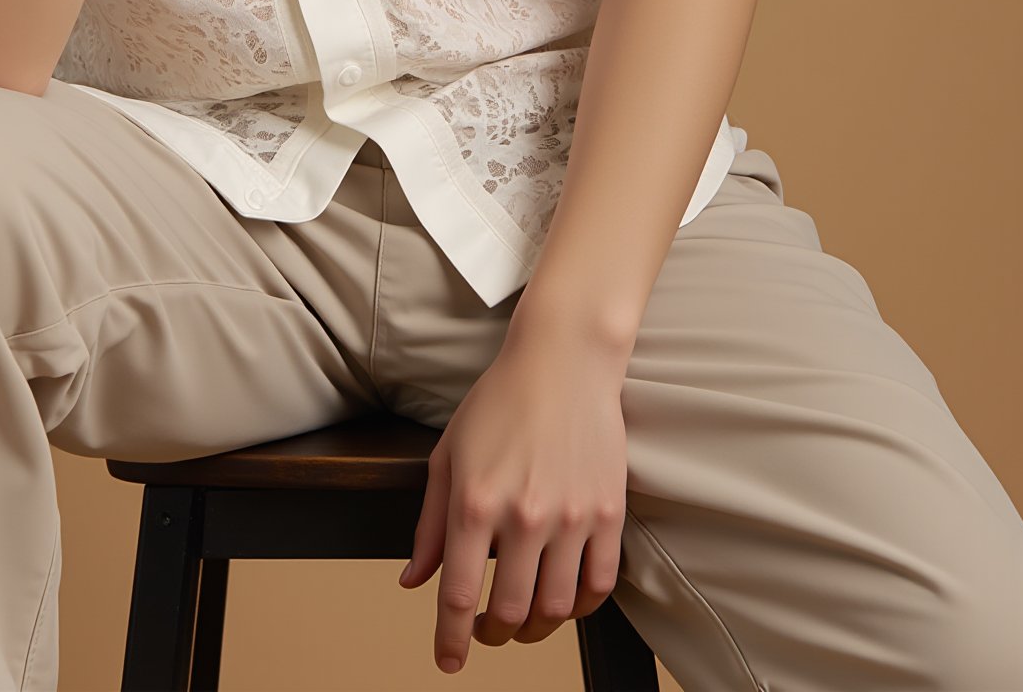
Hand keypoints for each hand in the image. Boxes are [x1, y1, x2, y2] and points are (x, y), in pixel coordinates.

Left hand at [397, 302, 629, 673]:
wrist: (563, 361)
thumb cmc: (499, 401)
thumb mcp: (448, 455)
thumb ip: (431, 525)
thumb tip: (413, 581)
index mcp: (476, 502)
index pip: (460, 597)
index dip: (451, 640)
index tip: (448, 661)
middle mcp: (524, 516)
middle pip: (511, 615)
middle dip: (492, 636)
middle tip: (486, 632)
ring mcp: (572, 517)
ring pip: (556, 610)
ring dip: (535, 629)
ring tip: (523, 619)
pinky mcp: (609, 512)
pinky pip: (598, 585)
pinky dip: (580, 607)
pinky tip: (564, 600)